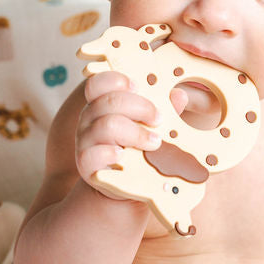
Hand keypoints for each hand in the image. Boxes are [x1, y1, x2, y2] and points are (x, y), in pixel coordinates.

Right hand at [74, 71, 164, 189]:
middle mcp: (88, 119)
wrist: (124, 183)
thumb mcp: (149, 126)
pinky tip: (124, 157)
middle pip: (108, 102)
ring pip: (106, 125)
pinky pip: (92, 154)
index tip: (137, 86)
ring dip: (136, 133)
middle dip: (141, 107)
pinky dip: (110, 154)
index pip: (97, 84)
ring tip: (154, 142)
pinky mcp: (85, 164)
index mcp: (101, 104)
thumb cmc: (137, 148)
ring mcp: (84, 141)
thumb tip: (179, 95)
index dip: (115, 80)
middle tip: (159, 119)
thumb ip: (162, 110)